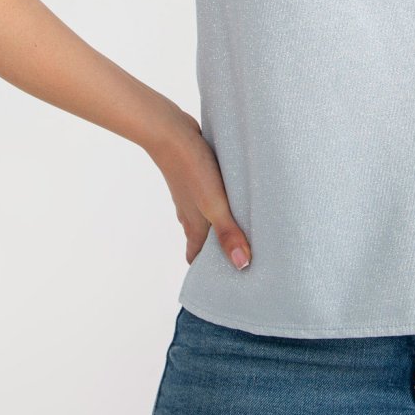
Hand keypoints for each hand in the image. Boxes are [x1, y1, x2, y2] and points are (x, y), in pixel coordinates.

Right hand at [147, 107, 252, 270]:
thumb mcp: (215, 204)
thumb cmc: (192, 170)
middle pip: (203, 239)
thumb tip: (242, 265)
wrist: (171, 132)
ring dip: (221, 225)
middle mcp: (191, 212)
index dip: (207, 271)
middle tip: (240, 259)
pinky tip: (234, 196)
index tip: (223, 282)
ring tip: (243, 229)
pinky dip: (221, 203)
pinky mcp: (198, 175)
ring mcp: (193, 193)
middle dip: (217, 251)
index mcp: (194, 225)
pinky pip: (210, 196)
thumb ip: (228, 233)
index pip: (196, 257)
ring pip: (206, 217)